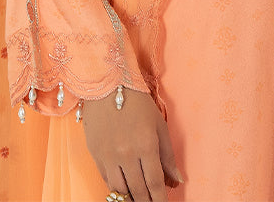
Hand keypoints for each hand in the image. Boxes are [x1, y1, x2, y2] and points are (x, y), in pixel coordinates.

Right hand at [81, 87, 182, 201]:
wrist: (107, 84)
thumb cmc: (137, 101)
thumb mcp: (158, 124)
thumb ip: (168, 155)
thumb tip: (178, 180)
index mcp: (146, 145)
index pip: (155, 183)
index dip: (160, 200)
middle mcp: (127, 154)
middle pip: (138, 191)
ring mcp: (109, 156)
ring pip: (120, 190)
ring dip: (131, 199)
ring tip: (139, 201)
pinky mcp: (95, 154)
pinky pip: (106, 180)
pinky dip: (116, 189)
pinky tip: (123, 191)